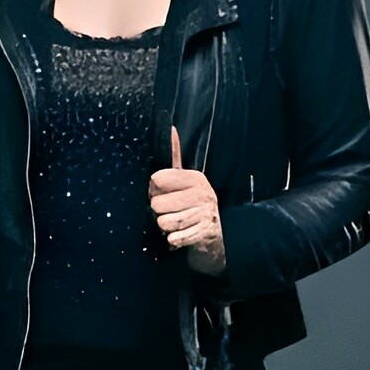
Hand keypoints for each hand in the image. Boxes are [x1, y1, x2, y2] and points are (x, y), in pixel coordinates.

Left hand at [148, 125, 226, 275]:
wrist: (215, 237)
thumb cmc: (193, 206)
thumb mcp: (186, 181)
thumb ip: (176, 157)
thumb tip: (171, 129)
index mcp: (195, 178)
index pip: (156, 180)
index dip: (154, 190)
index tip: (163, 194)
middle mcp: (203, 193)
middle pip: (157, 203)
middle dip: (159, 212)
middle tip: (171, 213)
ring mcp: (205, 214)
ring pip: (163, 222)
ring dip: (166, 228)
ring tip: (176, 225)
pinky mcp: (204, 234)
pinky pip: (173, 238)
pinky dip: (174, 240)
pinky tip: (181, 236)